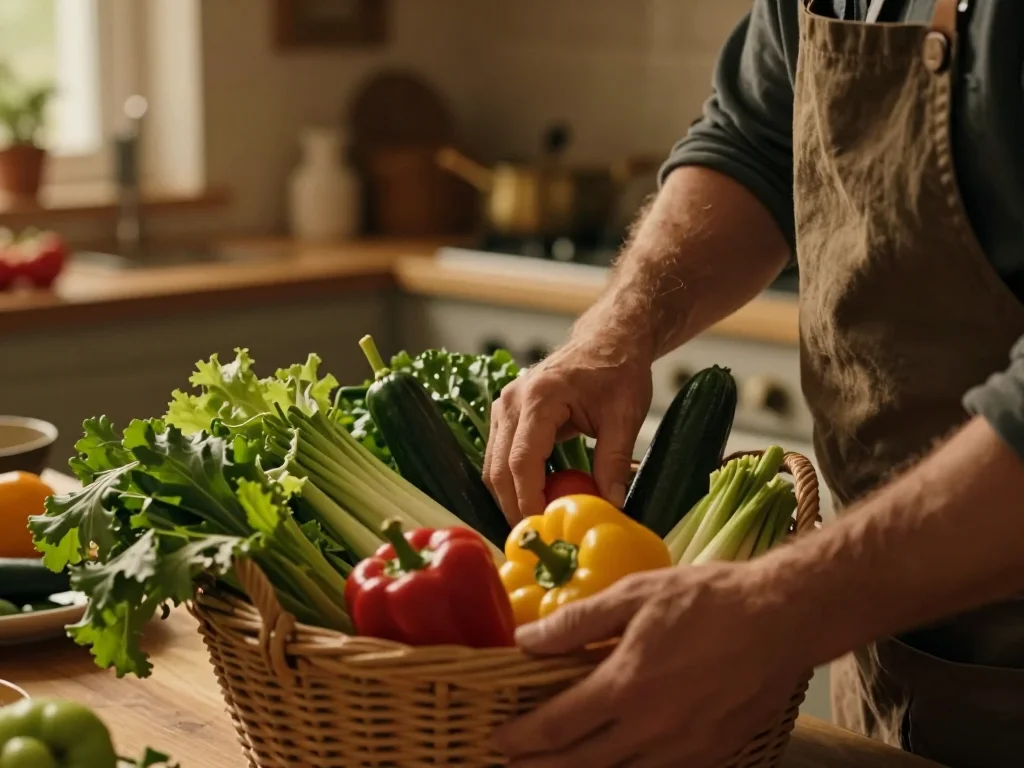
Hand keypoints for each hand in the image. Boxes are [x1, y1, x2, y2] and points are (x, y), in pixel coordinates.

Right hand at [483, 333, 652, 521]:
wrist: (607, 341)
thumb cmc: (617, 371)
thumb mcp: (625, 416)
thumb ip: (615, 460)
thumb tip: (611, 504)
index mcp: (541, 398)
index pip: (522, 460)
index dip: (528, 499)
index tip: (542, 527)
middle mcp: (512, 401)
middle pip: (498, 468)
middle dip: (514, 506)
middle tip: (537, 537)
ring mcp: (504, 406)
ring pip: (492, 465)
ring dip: (509, 497)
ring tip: (535, 522)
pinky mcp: (505, 414)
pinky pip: (497, 456)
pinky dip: (511, 481)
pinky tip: (534, 498)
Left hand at [493, 564, 810, 767]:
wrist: (782, 619)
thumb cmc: (707, 600)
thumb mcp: (634, 596)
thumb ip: (576, 622)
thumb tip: (525, 641)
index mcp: (625, 687)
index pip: (557, 724)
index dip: (522, 736)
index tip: (499, 739)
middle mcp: (650, 729)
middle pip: (581, 762)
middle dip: (540, 766)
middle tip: (512, 764)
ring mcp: (684, 748)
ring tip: (555, 767)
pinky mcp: (712, 753)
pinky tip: (618, 764)